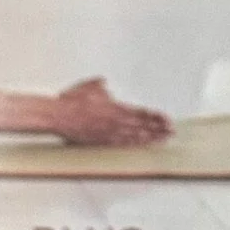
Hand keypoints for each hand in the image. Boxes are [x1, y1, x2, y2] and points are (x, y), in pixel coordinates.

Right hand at [42, 76, 170, 146]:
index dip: (156, 117)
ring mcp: (109, 133)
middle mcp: (115, 122)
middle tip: (171, 132)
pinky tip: (142, 145)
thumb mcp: (91, 86)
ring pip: (135, 137)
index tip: (167, 119)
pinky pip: (122, 144)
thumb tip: (105, 84)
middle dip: (158, 129)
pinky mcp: (102, 141)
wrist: (58, 115)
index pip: (141, 113)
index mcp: (116, 107)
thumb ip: (102, 86)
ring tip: (163, 140)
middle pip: (142, 126)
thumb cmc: (72, 100)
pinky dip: (135, 144)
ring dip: (151, 138)